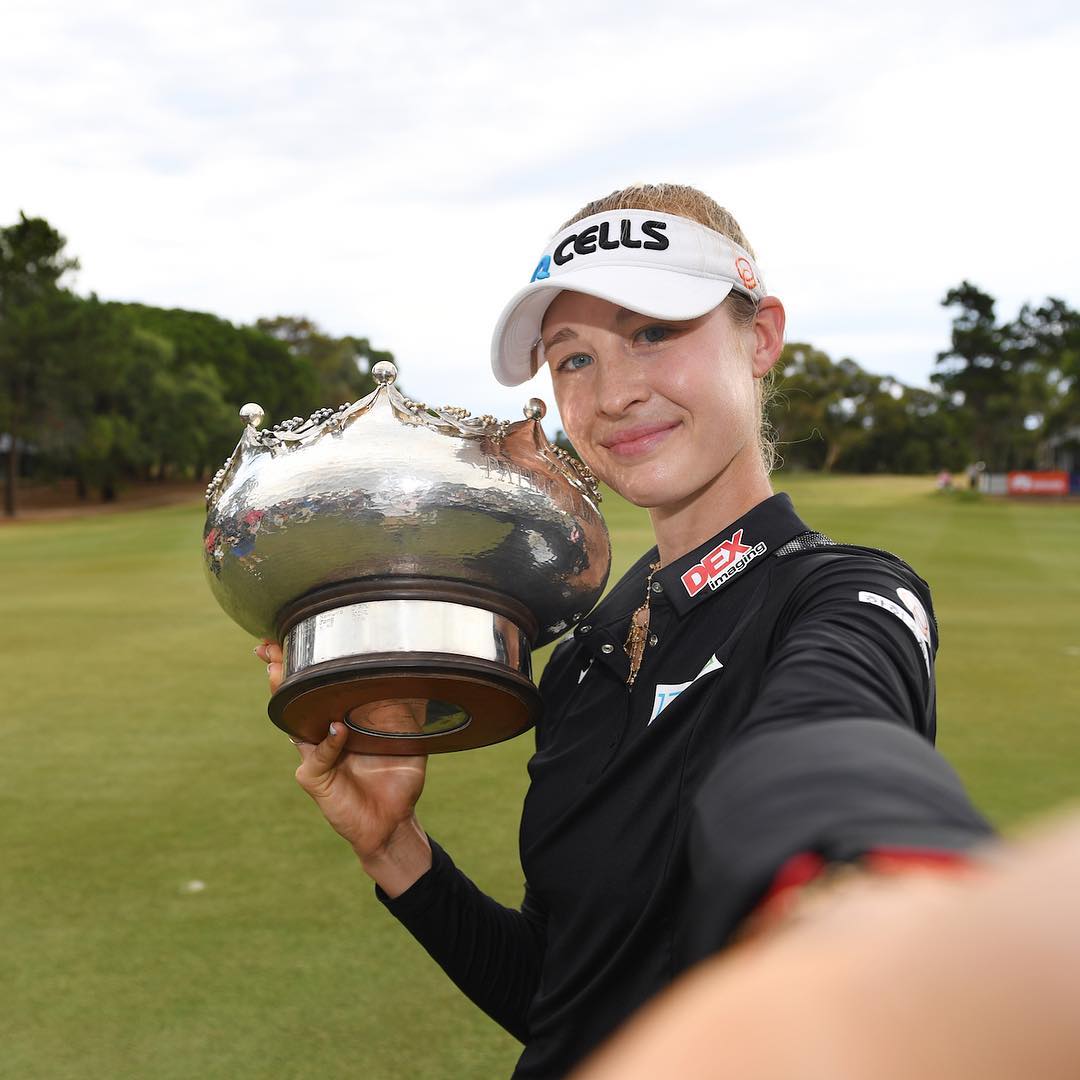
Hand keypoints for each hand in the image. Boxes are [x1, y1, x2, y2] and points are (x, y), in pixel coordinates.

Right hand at [254, 641, 431, 894]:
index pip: (318, 687)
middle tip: (268, 647)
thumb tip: (416, 675)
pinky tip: (337, 729)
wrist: (394, 820)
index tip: (289, 637)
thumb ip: (406, 710)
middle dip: (279, 671)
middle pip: (293, 698)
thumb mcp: (408, 736)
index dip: (303, 664)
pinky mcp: (316, 779)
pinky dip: (328, 743)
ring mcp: (314, 755)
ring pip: (294, 722)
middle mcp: (321, 734)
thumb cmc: (397, 776)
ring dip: (287, 696)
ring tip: (278, 670)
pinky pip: (318, 757)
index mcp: (339, 719)